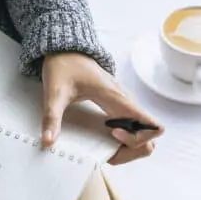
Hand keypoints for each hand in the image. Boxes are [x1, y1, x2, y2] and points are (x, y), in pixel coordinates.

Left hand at [41, 52, 163, 164]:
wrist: (65, 50)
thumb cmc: (64, 66)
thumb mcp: (55, 92)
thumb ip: (52, 117)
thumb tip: (48, 141)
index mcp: (118, 99)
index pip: (152, 126)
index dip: (136, 139)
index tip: (112, 134)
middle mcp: (126, 103)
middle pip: (150, 138)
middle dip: (132, 150)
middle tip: (108, 149)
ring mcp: (124, 106)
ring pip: (143, 135)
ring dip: (128, 147)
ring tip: (104, 146)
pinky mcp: (118, 107)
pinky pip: (132, 128)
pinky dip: (122, 140)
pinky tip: (102, 138)